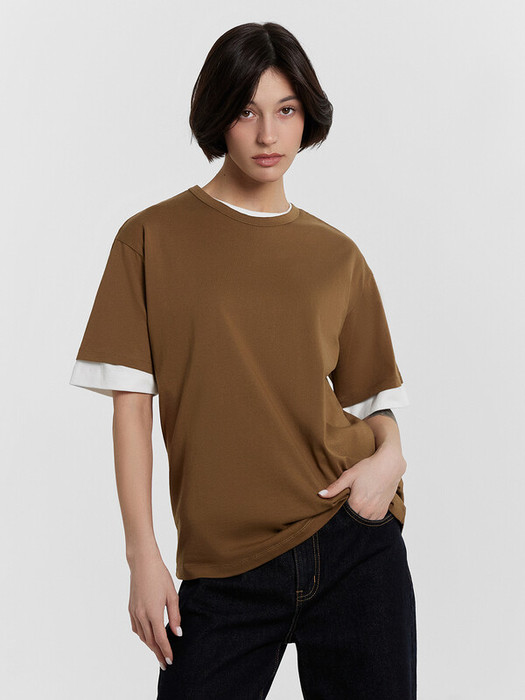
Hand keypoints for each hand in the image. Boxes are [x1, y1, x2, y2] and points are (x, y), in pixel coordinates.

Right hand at [128, 551, 181, 669]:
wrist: (143, 563)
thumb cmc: (160, 576)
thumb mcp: (172, 595)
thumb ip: (175, 616)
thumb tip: (178, 633)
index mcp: (153, 613)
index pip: (161, 639)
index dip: (166, 651)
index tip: (170, 661)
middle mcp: (141, 615)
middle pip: (150, 641)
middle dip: (158, 653)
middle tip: (165, 664)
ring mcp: (134, 612)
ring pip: (142, 636)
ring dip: (150, 646)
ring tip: (158, 652)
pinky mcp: (131, 608)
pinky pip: (136, 628)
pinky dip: (143, 636)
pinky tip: (148, 637)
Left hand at [318, 443, 405, 519]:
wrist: (389, 465)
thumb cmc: (368, 468)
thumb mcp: (349, 475)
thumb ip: (335, 488)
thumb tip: (320, 495)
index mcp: (357, 503)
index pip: (343, 515)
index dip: (339, 512)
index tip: (338, 507)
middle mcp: (367, 510)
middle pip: (353, 519)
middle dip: (349, 515)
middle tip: (348, 504)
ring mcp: (376, 512)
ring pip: (363, 521)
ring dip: (359, 516)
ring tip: (356, 506)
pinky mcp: (384, 511)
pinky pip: (373, 520)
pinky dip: (368, 516)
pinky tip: (365, 508)